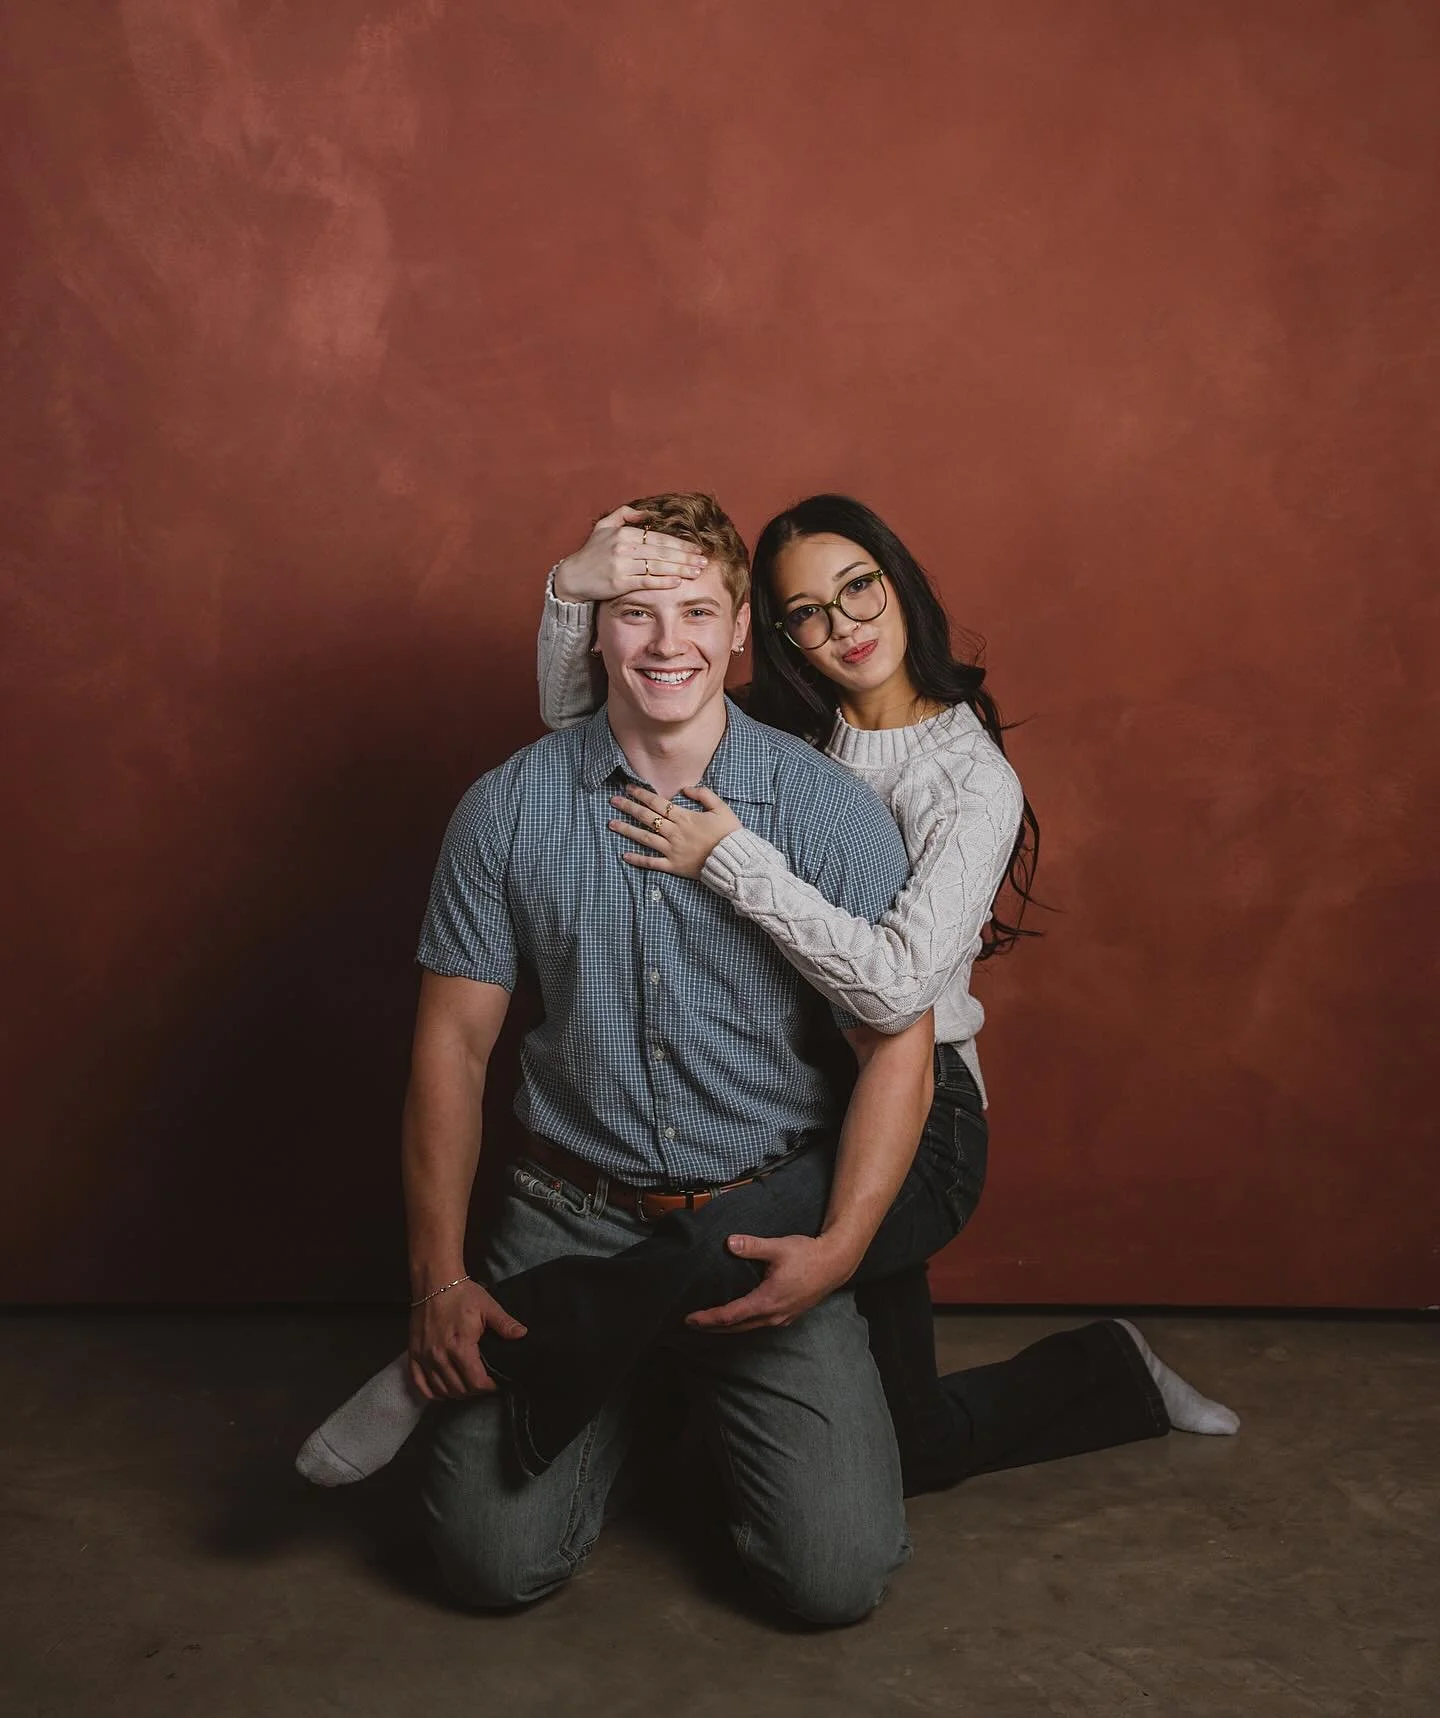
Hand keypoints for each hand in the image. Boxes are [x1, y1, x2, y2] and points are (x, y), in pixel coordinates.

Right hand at [407, 1279, 526, 1400]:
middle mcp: (440, 1356)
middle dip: (474, 1391)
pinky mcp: (413, 1354)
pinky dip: (432, 1393)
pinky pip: (420, 1384)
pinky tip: (443, 1390)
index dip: (489, 1387)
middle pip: (459, 1389)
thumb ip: (505, 1324)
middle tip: (483, 1383)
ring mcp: (424, 1357)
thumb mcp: (488, 1307)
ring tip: (467, 1385)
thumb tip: (523, 1335)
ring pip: (441, 1390)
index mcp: (460, 1346)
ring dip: (456, 1393)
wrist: (434, 1282)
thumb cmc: (462, 1294)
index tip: (496, 1382)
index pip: (476, 1382)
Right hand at [552, 504, 706, 601]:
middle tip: (704, 561)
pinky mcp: (619, 583)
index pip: (658, 538)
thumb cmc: (591, 553)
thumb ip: (625, 514)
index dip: (680, 544)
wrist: (573, 577)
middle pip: (662, 552)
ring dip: (680, 569)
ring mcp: (621, 565)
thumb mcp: (604, 527)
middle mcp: (623, 548)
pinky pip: (646, 581)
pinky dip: (662, 582)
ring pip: (657, 566)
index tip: (696, 549)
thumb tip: (647, 512)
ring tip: (697, 572)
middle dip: (686, 557)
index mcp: (624, 533)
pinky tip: (677, 582)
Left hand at [608, 783, 742, 878]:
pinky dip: (638, 860)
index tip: (629, 788)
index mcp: (684, 817)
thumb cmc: (729, 833)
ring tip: (611, 824)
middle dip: (628, 807)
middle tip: (613, 801)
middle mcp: (674, 832)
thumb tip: (686, 789)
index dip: (642, 794)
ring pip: (644, 838)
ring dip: (627, 830)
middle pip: (646, 817)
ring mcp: (672, 850)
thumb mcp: (721, 808)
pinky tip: (624, 856)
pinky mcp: (673, 866)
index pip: (658, 803)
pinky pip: (652, 863)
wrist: (733, 860)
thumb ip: (704, 794)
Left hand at [685, 1233, 860, 1333]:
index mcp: (767, 1301)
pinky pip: (759, 1325)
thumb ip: (752, 1246)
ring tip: (709, 1324)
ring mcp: (782, 1318)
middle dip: (712, 1327)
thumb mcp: (778, 1247)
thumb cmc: (807, 1255)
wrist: (835, 1264)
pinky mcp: (788, 1315)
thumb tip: (729, 1242)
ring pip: (748, 1328)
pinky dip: (743, 1324)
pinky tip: (738, 1318)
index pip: (730, 1316)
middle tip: (691, 1325)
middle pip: (736, 1328)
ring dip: (727, 1328)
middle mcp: (773, 1315)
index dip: (708, 1319)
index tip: (689, 1319)